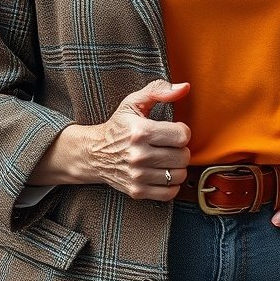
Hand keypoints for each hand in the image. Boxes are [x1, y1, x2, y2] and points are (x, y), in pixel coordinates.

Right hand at [29, 80, 190, 200]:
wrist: (94, 153)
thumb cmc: (118, 126)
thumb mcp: (134, 102)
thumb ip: (159, 91)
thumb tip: (185, 87)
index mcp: (140, 131)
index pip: (182, 136)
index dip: (181, 131)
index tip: (172, 130)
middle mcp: (139, 155)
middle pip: (182, 156)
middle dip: (180, 149)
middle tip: (169, 145)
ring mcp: (138, 175)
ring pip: (178, 175)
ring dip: (176, 167)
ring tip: (166, 158)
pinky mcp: (137, 191)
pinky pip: (169, 192)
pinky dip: (171, 184)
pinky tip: (162, 172)